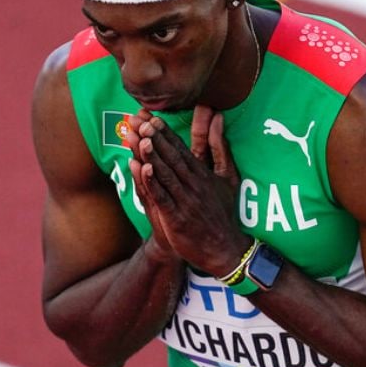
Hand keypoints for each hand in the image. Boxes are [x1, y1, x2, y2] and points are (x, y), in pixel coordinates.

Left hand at [129, 106, 247, 275]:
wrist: (224, 249)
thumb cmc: (223, 212)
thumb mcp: (228, 177)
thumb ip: (221, 147)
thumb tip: (220, 118)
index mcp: (202, 174)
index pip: (181, 149)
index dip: (165, 133)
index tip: (151, 117)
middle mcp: (193, 184)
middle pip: (171, 157)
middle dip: (154, 138)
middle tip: (139, 120)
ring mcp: (185, 201)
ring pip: (165, 173)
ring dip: (150, 154)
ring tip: (137, 136)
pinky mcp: (177, 218)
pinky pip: (162, 196)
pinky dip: (151, 182)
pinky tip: (141, 168)